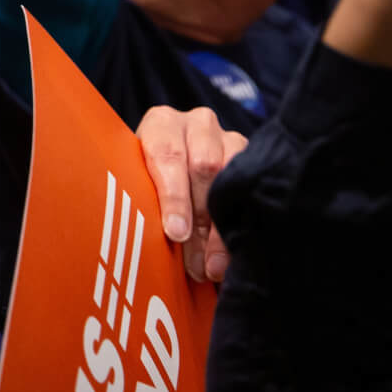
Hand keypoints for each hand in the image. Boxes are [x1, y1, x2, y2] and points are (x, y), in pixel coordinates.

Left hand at [136, 106, 245, 283]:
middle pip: (205, 169)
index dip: (173, 196)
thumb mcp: (138, 182)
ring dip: (221, 231)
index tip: (175, 233)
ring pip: (231, 181)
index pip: (167, 153)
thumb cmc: (148, 180)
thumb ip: (142, 199)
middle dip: (200, 222)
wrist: (177, 168)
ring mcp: (230, 138)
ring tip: (212, 268)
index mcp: (162, 123)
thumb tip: (151, 243)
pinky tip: (236, 254)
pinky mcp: (253, 158)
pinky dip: (243, 227)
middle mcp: (198, 124)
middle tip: (195, 264)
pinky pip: (253, 192)